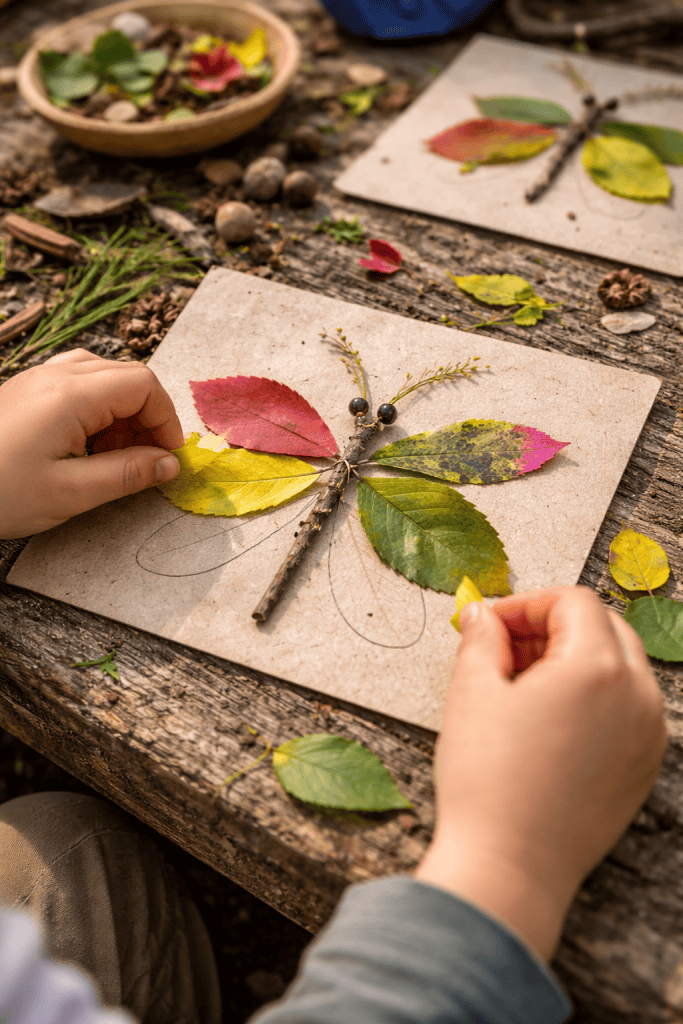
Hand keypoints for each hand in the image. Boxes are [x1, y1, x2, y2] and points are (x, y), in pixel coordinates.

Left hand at [0, 349, 181, 537]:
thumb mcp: (70, 492)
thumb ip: (127, 475)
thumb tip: (170, 464)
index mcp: (71, 394)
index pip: (143, 385)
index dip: (166, 419)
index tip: (168, 457)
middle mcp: (56, 375)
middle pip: (126, 375)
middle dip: (148, 416)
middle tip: (146, 460)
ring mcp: (38, 378)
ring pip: (103, 376)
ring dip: (123, 412)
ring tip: (117, 455)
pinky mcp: (26, 389)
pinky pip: (77, 382)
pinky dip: (98, 408)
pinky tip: (88, 444)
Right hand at [415, 586, 666, 961]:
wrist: (509, 867)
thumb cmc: (488, 783)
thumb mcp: (472, 693)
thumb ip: (480, 639)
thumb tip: (481, 615)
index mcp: (598, 668)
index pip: (574, 601)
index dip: (527, 604)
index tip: (492, 624)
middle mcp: (638, 697)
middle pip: (604, 628)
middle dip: (552, 627)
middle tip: (504, 651)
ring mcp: (648, 735)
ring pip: (619, 667)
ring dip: (573, 660)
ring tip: (520, 689)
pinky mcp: (643, 768)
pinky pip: (627, 708)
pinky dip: (592, 698)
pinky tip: (546, 723)